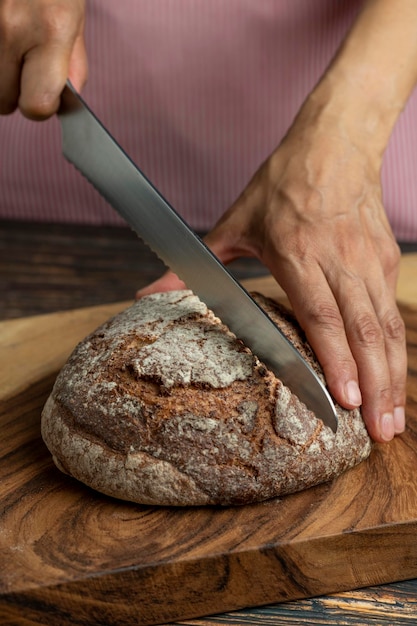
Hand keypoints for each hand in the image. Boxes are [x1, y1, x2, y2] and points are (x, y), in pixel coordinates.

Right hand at [0, 0, 86, 118]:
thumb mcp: (74, 11)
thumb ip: (72, 59)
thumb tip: (64, 99)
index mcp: (50, 31)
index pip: (37, 106)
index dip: (41, 106)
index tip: (43, 94)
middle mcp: (11, 29)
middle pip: (2, 102)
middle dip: (13, 91)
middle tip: (21, 66)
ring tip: (9, 44)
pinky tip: (0, 33)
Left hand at [137, 106, 406, 443]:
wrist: (336, 144)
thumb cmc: (283, 184)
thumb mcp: (234, 223)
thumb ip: (195, 265)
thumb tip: (147, 293)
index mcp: (298, 252)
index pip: (321, 315)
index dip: (336, 359)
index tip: (345, 399)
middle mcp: (339, 261)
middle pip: (363, 331)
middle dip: (375, 386)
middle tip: (380, 432)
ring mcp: (367, 261)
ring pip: (386, 327)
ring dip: (392, 376)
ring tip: (393, 420)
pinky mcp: (385, 260)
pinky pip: (392, 312)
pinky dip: (396, 350)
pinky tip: (394, 379)